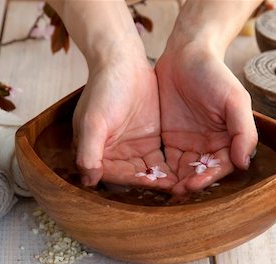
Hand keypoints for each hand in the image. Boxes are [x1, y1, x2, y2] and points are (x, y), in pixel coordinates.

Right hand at [73, 55, 176, 188]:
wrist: (123, 62)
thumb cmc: (103, 90)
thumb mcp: (93, 122)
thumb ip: (89, 151)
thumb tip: (88, 181)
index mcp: (97, 153)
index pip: (115, 175)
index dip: (133, 180)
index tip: (151, 182)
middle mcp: (114, 156)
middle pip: (134, 177)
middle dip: (152, 183)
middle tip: (174, 189)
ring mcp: (134, 149)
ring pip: (149, 171)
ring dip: (164, 178)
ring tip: (183, 183)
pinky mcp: (150, 141)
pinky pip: (161, 160)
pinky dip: (171, 167)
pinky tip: (186, 170)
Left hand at [156, 43, 257, 194]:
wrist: (186, 54)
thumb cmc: (215, 75)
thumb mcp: (235, 100)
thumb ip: (243, 131)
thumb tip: (244, 163)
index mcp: (228, 139)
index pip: (220, 166)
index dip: (208, 178)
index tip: (194, 185)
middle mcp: (208, 146)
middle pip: (200, 172)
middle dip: (189, 184)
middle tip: (175, 192)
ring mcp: (188, 143)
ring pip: (182, 170)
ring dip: (174, 181)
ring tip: (162, 188)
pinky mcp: (168, 138)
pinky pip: (165, 159)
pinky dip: (161, 169)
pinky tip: (151, 175)